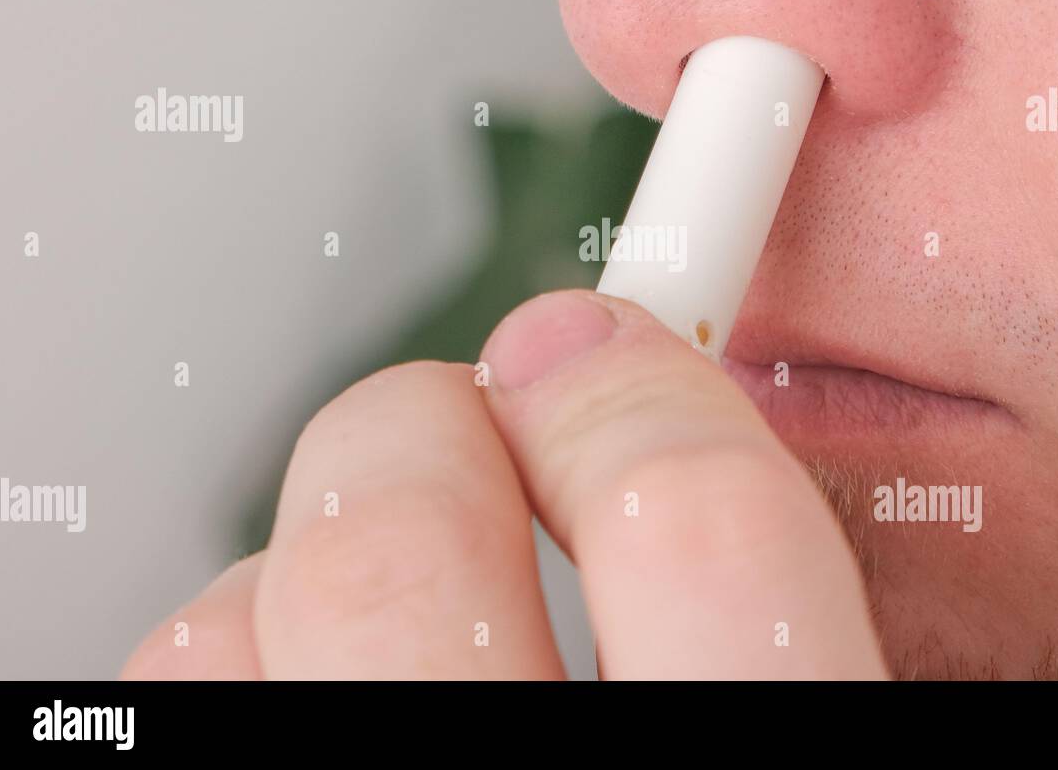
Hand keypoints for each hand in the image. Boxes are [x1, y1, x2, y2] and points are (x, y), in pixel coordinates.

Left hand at [122, 290, 885, 678]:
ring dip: (314, 550)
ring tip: (395, 567)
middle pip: (407, 541)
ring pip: (247, 622)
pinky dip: (235, 645)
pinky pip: (185, 697)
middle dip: (436, 421)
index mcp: (757, 762)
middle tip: (486, 412)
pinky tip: (314, 665)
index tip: (616, 330)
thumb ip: (822, 599)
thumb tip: (787, 446)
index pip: (696, 522)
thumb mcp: (872, 698)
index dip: (648, 381)